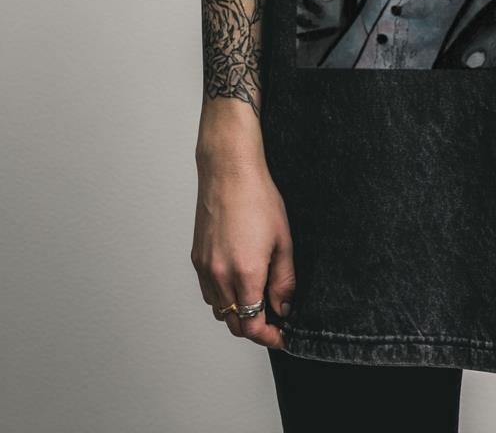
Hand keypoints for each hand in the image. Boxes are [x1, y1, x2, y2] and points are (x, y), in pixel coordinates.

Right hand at [191, 156, 295, 349]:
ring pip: (219, 310)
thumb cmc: (258, 198)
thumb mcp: (283, 240)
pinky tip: (238, 282)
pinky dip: (223, 297)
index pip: (252, 325)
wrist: (229, 172)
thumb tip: (284, 307)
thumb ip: (284, 280)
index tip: (280, 336)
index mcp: (245, 273)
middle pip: (234, 324)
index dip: (268, 337)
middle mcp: (220, 275)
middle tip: (274, 320)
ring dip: (238, 313)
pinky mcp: (196, 259)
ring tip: (258, 298)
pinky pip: (208, 292)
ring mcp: (205, 268)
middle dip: (255, 328)